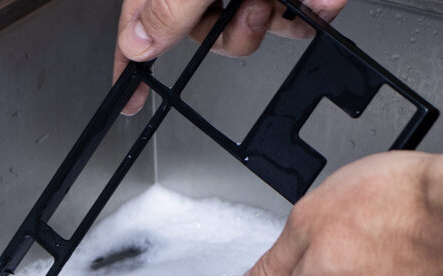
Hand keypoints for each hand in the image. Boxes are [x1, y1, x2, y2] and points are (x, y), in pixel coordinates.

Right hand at [115, 0, 348, 114]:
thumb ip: (168, 6)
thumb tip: (137, 44)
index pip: (141, 26)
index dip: (131, 65)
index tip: (129, 100)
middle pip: (205, 33)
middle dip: (235, 35)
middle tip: (253, 12)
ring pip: (254, 27)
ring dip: (274, 23)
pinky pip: (298, 11)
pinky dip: (313, 8)